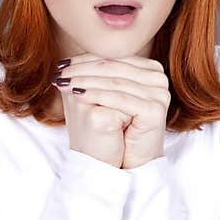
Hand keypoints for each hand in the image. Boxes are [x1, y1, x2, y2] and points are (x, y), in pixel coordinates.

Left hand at [52, 55, 170, 168]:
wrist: (127, 161)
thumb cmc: (113, 129)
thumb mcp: (101, 96)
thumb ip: (93, 74)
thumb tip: (64, 60)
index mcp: (150, 69)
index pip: (113, 58)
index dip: (85, 60)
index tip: (61, 64)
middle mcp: (158, 77)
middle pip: (114, 68)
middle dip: (83, 69)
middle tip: (60, 72)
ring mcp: (160, 93)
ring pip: (115, 82)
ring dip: (86, 81)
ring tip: (64, 83)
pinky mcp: (156, 109)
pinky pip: (120, 98)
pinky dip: (97, 95)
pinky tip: (77, 95)